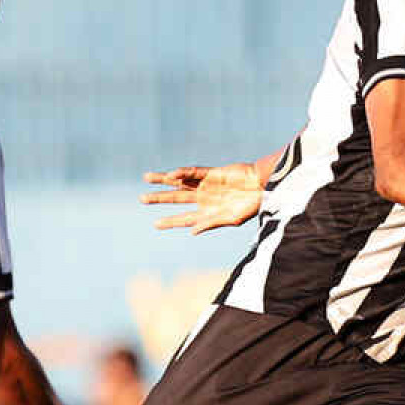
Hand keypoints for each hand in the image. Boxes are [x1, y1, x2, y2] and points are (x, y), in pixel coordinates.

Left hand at [141, 164, 262, 234]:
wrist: (263, 187)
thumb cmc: (251, 206)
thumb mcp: (232, 219)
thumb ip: (211, 223)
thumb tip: (192, 231)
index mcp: (208, 213)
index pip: (184, 218)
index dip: (170, 221)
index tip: (156, 224)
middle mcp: (203, 198)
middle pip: (176, 198)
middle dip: (159, 199)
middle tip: (142, 199)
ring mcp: (205, 185)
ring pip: (179, 182)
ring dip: (163, 180)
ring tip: (146, 177)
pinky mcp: (210, 173)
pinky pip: (192, 172)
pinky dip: (181, 174)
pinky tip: (170, 176)